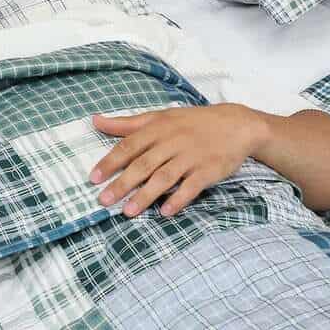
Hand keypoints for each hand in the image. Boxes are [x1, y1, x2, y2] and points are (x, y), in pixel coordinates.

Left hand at [89, 105, 267, 217]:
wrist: (235, 125)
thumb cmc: (191, 123)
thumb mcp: (159, 117)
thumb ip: (127, 123)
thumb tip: (95, 120)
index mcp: (158, 128)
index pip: (129, 145)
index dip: (110, 162)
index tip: (93, 178)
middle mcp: (172, 142)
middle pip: (144, 164)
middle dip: (122, 183)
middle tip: (104, 201)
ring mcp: (191, 157)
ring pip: (164, 177)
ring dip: (146, 196)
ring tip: (128, 212)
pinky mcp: (208, 170)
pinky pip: (191, 187)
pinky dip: (178, 199)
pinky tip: (165, 211)